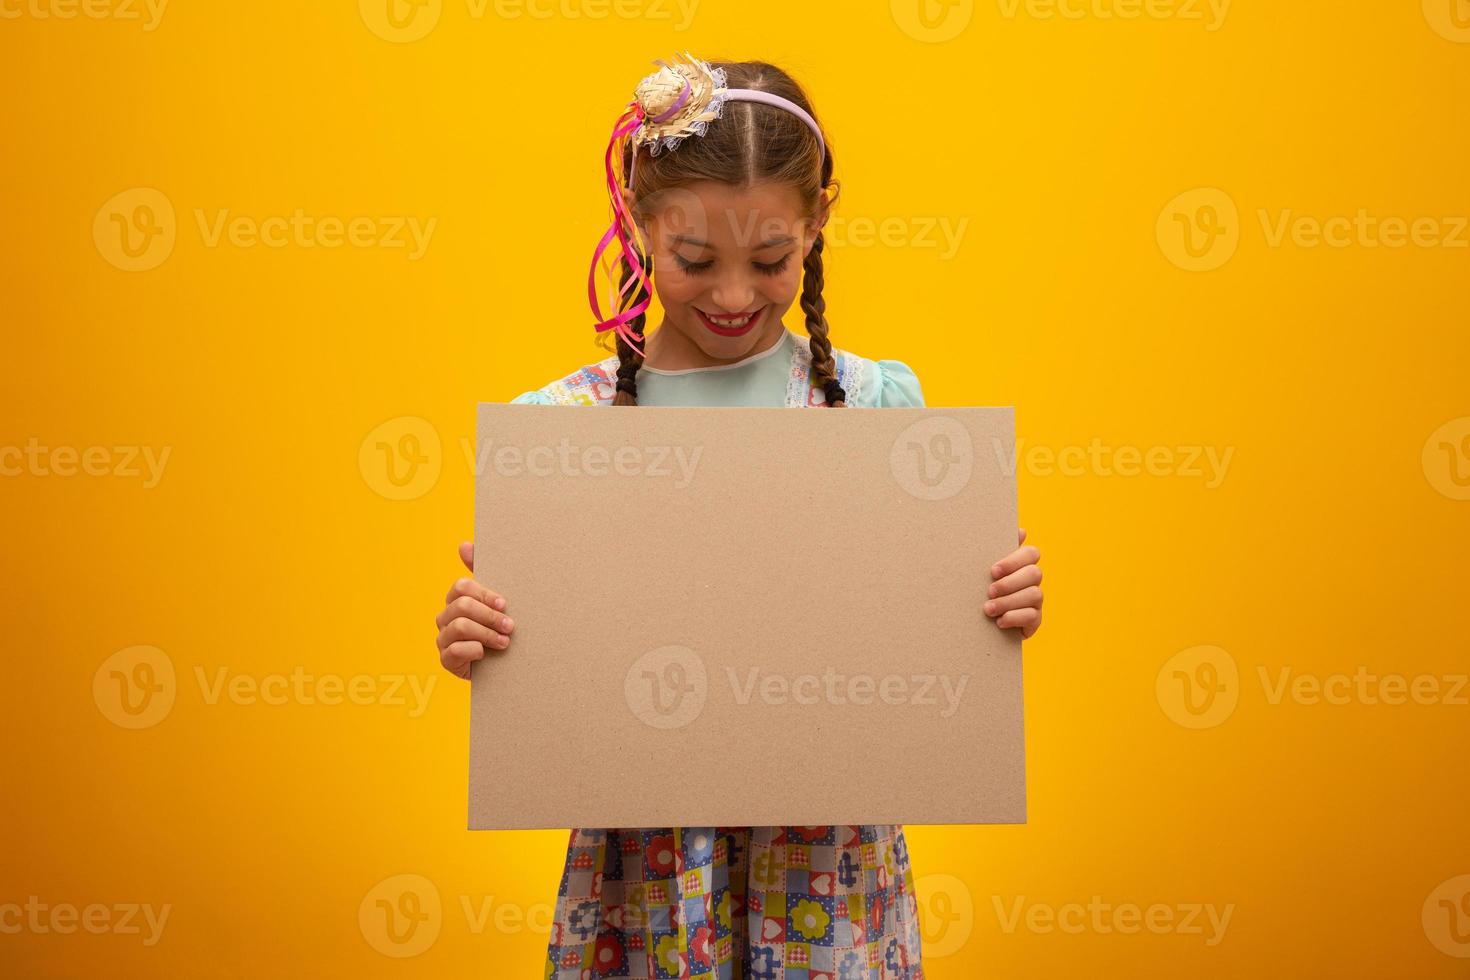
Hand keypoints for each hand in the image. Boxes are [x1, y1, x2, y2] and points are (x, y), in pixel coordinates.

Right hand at [434, 542, 514, 679]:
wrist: (503, 666)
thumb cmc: (498, 628)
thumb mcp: (496, 601)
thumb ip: (481, 571)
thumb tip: (464, 544)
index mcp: (456, 600)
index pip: (461, 587)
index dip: (484, 594)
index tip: (504, 604)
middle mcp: (445, 618)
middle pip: (462, 606)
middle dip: (489, 616)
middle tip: (510, 626)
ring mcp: (443, 639)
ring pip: (460, 627)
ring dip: (486, 634)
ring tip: (504, 642)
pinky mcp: (446, 660)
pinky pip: (456, 651)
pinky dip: (475, 651)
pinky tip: (486, 655)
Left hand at [985, 528, 1042, 638]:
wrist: (978, 622)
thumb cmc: (980, 589)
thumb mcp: (982, 572)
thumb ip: (994, 551)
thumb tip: (1020, 531)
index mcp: (1021, 564)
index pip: (1031, 553)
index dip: (1014, 560)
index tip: (993, 571)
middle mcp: (1032, 580)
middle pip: (1034, 573)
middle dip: (1010, 583)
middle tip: (989, 591)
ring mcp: (1036, 600)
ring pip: (1035, 594)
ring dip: (1009, 602)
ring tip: (988, 609)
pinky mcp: (1035, 619)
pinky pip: (1032, 616)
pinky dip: (1014, 617)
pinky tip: (999, 621)